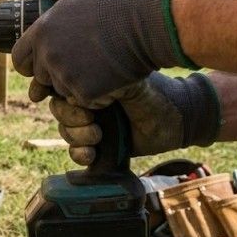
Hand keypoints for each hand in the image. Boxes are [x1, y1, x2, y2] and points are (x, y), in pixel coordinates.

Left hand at [12, 0, 186, 105]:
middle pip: (42, 77)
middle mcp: (49, 55)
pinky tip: (111, 77)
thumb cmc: (114, 0)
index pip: (20, 59)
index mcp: (42, 32)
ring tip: (99, 65)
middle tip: (81, 62)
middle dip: (56, 73)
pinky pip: (86, 101)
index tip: (44, 62)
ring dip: (77, 85)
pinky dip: (97, 95)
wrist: (147, 21)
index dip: (30, 62)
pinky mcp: (87, 92)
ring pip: (64, 91)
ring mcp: (67, 75)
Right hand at [50, 72, 221, 165]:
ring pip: (66, 132)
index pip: (60, 87)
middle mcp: (89, 102)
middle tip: (91, 121)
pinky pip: (77, 153)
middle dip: (70, 119)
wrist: (179, 120)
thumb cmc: (155, 94)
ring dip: (77, 137)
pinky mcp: (101, 147)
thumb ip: (101, 82)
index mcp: (92, 82)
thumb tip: (73, 91)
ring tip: (97, 137)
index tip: (64, 100)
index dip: (57, 96)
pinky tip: (92, 154)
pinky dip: (79, 154)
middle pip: (59, 111)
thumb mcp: (127, 81)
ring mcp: (94, 125)